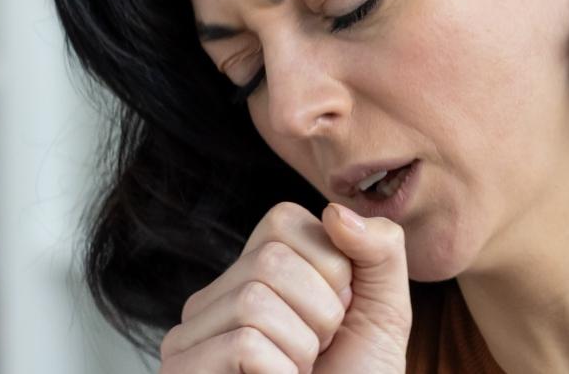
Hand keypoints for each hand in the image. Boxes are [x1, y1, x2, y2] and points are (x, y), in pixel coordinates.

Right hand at [158, 202, 413, 372]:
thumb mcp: (384, 312)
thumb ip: (380, 250)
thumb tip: (335, 210)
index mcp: (252, 274)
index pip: (285, 221)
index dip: (333, 271)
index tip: (336, 319)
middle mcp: (212, 300)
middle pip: (271, 261)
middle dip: (321, 313)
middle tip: (318, 355)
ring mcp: (189, 339)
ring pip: (255, 301)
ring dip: (302, 348)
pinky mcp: (184, 372)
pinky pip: (245, 344)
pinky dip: (282, 373)